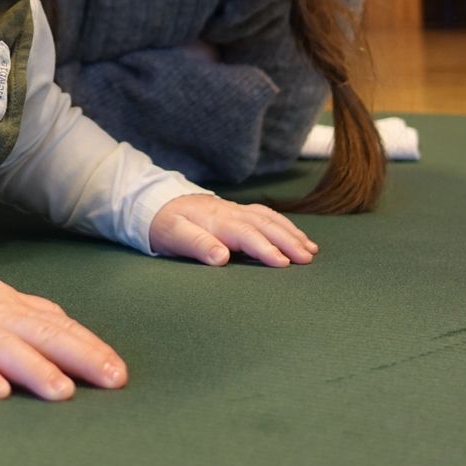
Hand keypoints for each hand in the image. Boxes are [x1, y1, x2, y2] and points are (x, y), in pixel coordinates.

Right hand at [0, 271, 127, 400]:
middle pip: (42, 335)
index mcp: (16, 310)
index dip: (90, 348)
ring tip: (62, 392)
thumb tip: (78, 332)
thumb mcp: (4, 305)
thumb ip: (38, 317)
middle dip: (79, 357)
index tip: (119, 372)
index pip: (60, 328)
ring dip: (35, 369)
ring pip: (5, 347)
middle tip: (109, 379)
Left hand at [149, 194, 316, 267]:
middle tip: (307, 259)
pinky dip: (284, 224)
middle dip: (288, 241)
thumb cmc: (164, 224)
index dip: (265, 249)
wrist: (155, 203)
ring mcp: (235, 210)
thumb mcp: (173, 236)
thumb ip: (197, 245)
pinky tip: (295, 234)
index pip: (246, 235)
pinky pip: (266, 215)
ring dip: (291, 233)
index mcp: (216, 221)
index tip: (283, 263)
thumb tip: (222, 258)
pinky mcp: (237, 211)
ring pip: (269, 219)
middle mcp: (230, 213)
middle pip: (265, 225)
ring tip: (310, 249)